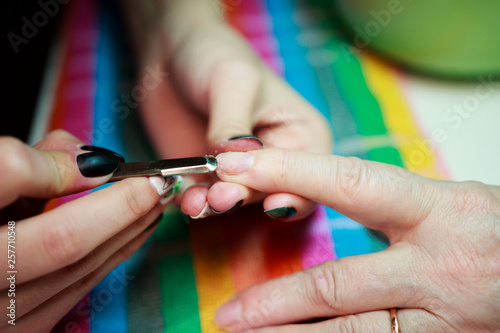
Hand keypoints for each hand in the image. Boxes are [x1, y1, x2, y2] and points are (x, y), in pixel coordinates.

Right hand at [0, 130, 174, 330]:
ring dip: (126, 236)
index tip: (137, 171)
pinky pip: (73, 291)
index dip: (103, 198)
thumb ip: (22, 163)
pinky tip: (131, 234)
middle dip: (124, 213)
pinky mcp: (18, 327)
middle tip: (159, 184)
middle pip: (68, 252)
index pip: (50, 229)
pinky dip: (108, 258)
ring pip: (78, 276)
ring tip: (155, 204)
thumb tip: (91, 159)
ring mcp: (2, 320)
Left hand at [121, 0, 331, 218]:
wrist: (171, 54)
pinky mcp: (207, 179)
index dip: (289, 187)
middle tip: (223, 195)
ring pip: (236, 202)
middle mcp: (276, 162)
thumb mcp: (234, 80)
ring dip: (218, 206)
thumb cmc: (216, 54)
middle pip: (271, 193)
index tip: (267, 194)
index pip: (306, 175)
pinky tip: (188, 199)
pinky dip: (196, 203)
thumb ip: (236, 125)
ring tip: (200, 201)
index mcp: (302, 137)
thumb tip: (240, 163)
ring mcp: (240, 174)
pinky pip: (204, 200)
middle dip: (246, 197)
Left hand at [213, 148, 499, 331]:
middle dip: (275, 299)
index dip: (288, 171)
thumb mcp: (446, 203)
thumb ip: (387, 206)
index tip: (238, 166)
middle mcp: (438, 266)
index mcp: (437, 209)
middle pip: (338, 283)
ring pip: (352, 331)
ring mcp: (444, 317)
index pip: (350, 184)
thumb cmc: (493, 230)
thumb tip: (316, 195)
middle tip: (228, 310)